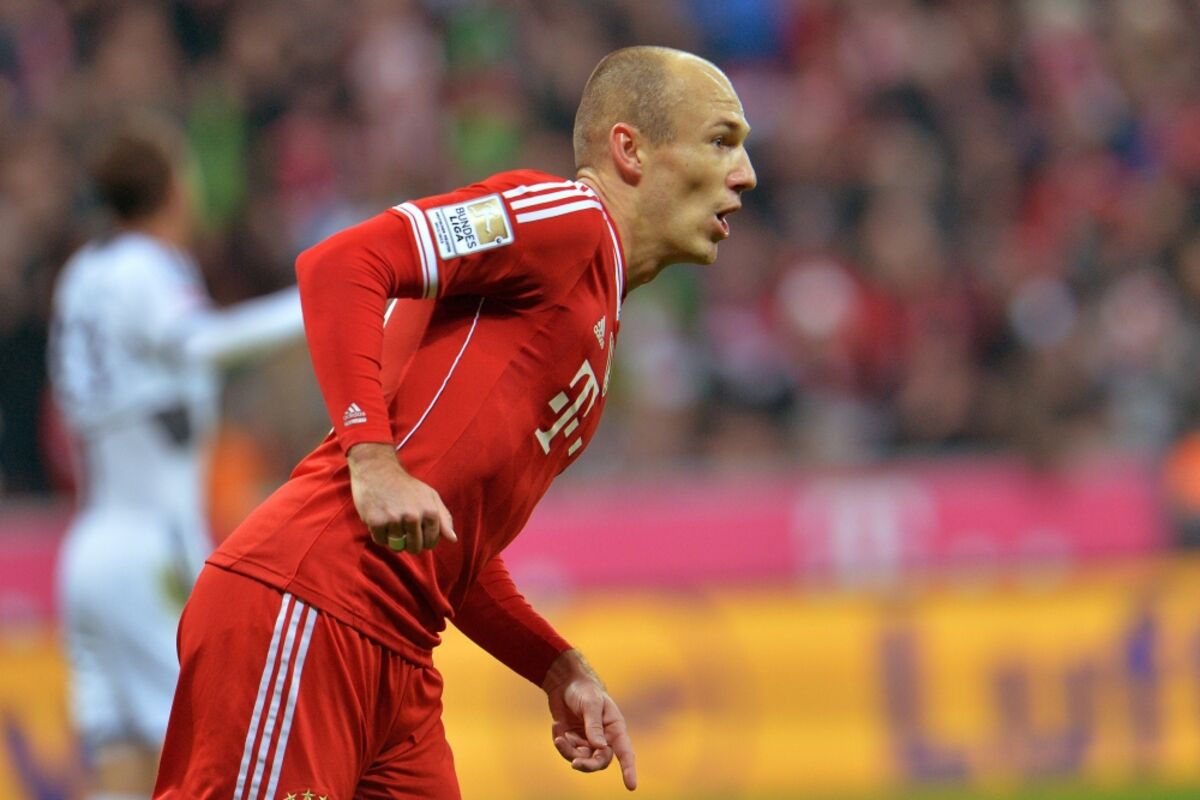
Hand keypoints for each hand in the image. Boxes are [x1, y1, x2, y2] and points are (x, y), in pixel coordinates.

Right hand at [346, 442, 456, 555]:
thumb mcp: (430, 496)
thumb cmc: (407, 487)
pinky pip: (381, 541)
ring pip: (396, 546)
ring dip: (393, 539)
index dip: (424, 541)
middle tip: (404, 529)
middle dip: (409, 543)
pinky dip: (380, 535)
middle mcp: (413, 516)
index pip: (431, 542)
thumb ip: (444, 518)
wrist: (379, 472)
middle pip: (414, 547)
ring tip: (392, 522)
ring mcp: (394, 519)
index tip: (418, 531)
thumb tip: (453, 539)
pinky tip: (381, 521)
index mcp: (430, 511)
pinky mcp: (376, 521)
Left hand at [542, 649, 636, 790]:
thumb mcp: (591, 703)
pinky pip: (568, 752)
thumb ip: (594, 726)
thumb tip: (600, 747)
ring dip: (570, 752)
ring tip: (561, 737)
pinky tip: (557, 728)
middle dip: (587, 764)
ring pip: (581, 759)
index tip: (631, 786)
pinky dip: (562, 744)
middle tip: (575, 763)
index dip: (629, 769)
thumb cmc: (584, 689)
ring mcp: (587, 741)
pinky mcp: (573, 741)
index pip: (625, 752)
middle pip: (600, 762)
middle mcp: (603, 738)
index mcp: (615, 728)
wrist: (564, 682)